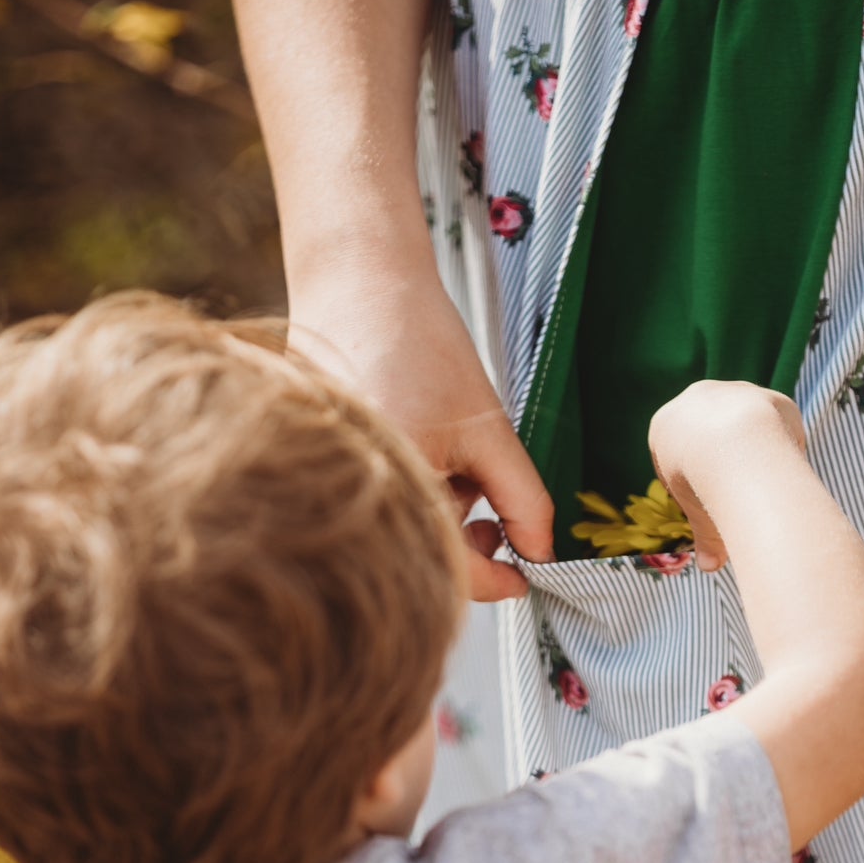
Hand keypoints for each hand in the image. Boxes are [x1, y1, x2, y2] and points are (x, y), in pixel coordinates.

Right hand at [290, 272, 554, 601]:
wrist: (356, 282)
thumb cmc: (411, 338)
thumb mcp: (488, 429)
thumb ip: (522, 499)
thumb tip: (540, 551)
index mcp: (389, 491)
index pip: (449, 573)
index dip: (497, 580)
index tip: (524, 576)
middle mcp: (348, 498)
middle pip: (422, 556)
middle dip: (466, 541)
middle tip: (496, 515)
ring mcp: (330, 488)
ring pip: (402, 532)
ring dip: (437, 514)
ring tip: (454, 460)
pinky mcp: (323, 474)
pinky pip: (379, 507)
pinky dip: (410, 494)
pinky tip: (419, 451)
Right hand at [648, 381, 804, 571]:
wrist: (732, 443)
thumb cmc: (704, 483)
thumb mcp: (698, 513)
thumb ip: (707, 536)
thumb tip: (710, 568)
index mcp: (665, 424)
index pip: (678, 452)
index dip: (694, 479)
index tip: (709, 500)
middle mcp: (696, 399)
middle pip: (712, 433)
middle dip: (726, 461)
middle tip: (740, 491)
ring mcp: (734, 392)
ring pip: (747, 426)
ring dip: (756, 451)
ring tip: (768, 483)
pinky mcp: (768, 396)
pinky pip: (777, 425)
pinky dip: (783, 445)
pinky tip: (786, 466)